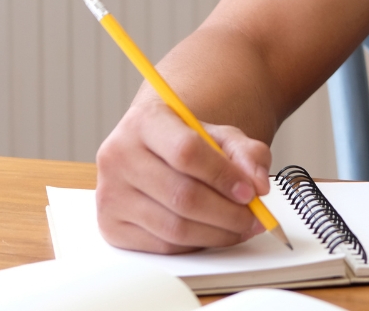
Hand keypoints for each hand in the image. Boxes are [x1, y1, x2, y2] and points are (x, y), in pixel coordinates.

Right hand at [95, 92, 272, 252]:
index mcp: (144, 121)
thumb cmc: (186, 142)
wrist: (153, 151)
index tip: (251, 192)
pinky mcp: (111, 226)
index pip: (187, 151)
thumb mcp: (220, 135)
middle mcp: (119, 155)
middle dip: (228, 213)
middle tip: (254, 218)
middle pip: (182, 195)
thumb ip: (247, 153)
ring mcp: (110, 193)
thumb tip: (259, 184)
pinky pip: (162, 246)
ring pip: (174, 227)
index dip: (223, 176)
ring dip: (217, 234)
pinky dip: (195, 244)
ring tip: (240, 227)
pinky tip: (212, 233)